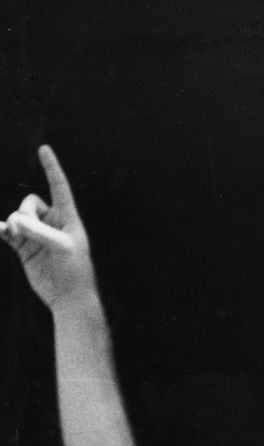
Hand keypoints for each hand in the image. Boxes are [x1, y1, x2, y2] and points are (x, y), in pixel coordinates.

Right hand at [0, 146, 95, 311]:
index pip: (59, 187)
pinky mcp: (24, 247)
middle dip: (25, 213)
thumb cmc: (74, 271)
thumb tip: (14, 223)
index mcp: (68, 218)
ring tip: (17, 236)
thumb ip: (39, 232)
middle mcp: (52, 223)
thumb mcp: (62, 248)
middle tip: (26, 230)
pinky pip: (8, 231)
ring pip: (18, 216)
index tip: (44, 148)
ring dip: (14, 223)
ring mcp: (37, 234)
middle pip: (30, 202)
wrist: (68, 297)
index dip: (51, 168)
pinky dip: (1, 229)